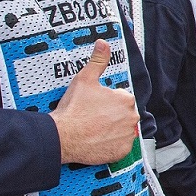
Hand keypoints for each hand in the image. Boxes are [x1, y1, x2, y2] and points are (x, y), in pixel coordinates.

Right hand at [51, 40, 139, 165]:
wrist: (63, 136)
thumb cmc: (74, 108)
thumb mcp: (85, 79)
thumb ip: (98, 60)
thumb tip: (103, 43)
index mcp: (126, 100)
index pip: (121, 98)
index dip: (106, 101)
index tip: (94, 105)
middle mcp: (131, 118)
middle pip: (123, 114)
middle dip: (110, 115)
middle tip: (92, 117)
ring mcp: (127, 137)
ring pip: (121, 130)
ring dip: (112, 129)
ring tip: (93, 129)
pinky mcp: (121, 152)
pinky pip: (119, 147)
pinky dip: (110, 144)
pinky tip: (97, 140)